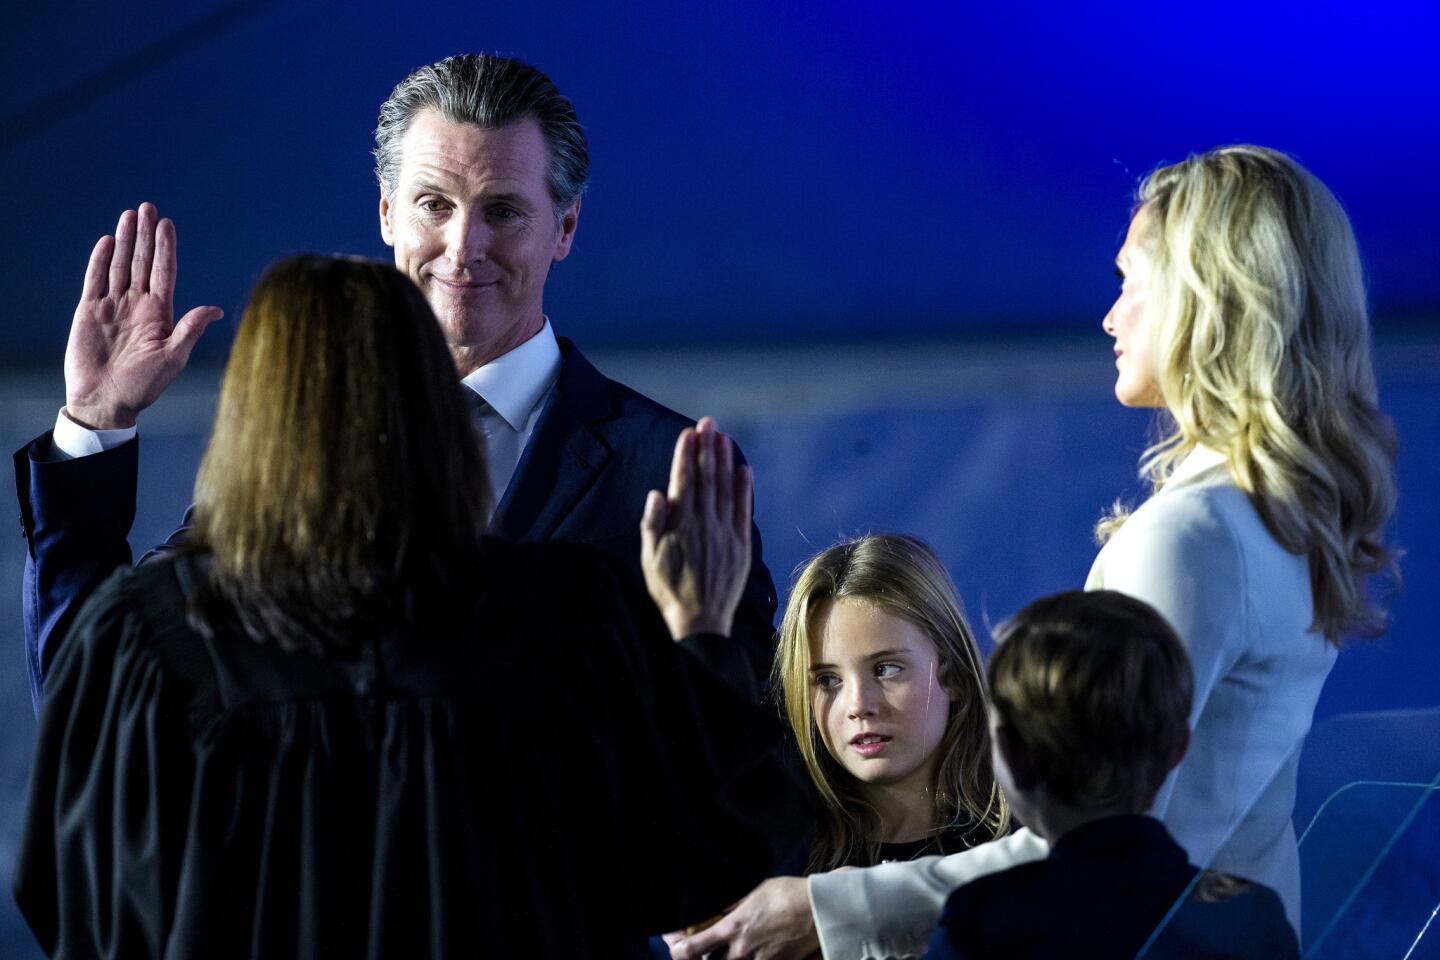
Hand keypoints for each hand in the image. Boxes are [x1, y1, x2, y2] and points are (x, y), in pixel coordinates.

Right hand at [63, 203, 222, 427]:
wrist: (106, 401)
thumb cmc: (144, 386)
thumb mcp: (173, 357)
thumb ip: (190, 329)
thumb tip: (217, 309)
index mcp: (160, 314)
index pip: (165, 272)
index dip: (166, 248)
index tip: (168, 224)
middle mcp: (138, 305)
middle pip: (143, 262)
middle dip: (146, 235)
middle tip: (148, 207)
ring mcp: (113, 306)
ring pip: (120, 266)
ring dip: (125, 241)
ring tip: (130, 215)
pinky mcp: (90, 312)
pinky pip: (95, 280)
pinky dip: (100, 260)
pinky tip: (107, 241)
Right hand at [641, 416, 752, 639]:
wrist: (701, 622)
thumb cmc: (669, 591)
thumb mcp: (650, 560)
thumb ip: (653, 526)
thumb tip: (658, 494)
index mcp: (680, 526)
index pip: (683, 482)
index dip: (685, 456)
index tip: (688, 433)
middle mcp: (705, 524)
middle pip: (706, 479)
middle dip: (707, 448)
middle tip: (709, 422)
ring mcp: (725, 533)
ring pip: (725, 489)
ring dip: (724, 461)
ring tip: (723, 437)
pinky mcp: (741, 545)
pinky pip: (743, 510)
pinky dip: (744, 489)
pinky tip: (743, 469)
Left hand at [667, 876, 818, 959]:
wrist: (820, 910)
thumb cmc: (787, 894)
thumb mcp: (752, 890)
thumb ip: (729, 904)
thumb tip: (711, 908)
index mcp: (733, 928)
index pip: (691, 949)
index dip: (676, 948)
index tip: (674, 942)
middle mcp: (742, 951)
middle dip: (700, 958)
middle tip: (699, 949)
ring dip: (724, 959)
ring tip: (728, 948)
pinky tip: (751, 953)